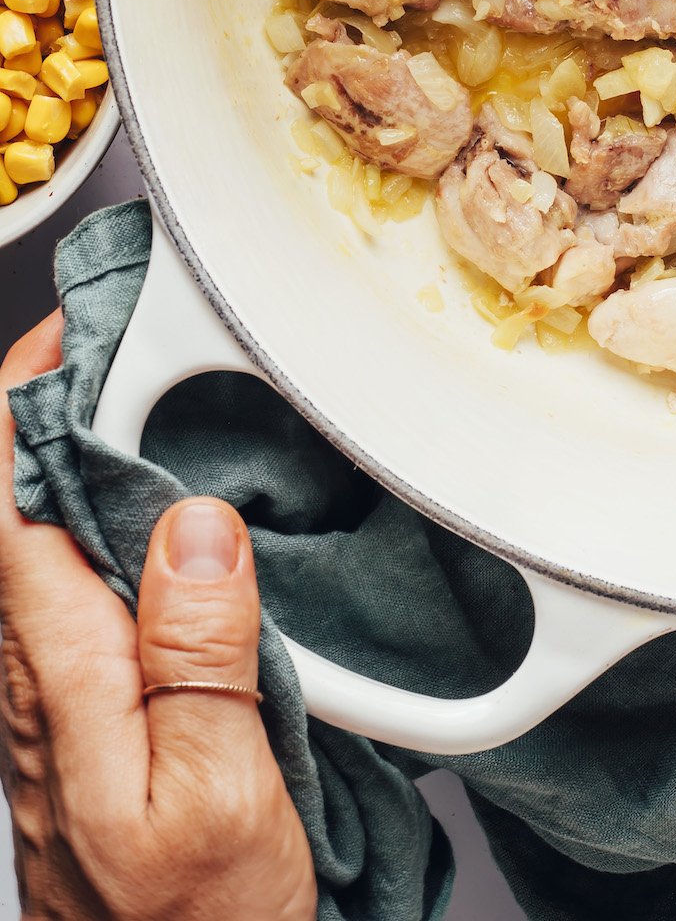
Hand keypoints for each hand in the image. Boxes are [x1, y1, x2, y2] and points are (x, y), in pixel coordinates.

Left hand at [0, 313, 314, 920]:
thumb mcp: (218, 791)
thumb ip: (199, 651)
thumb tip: (191, 521)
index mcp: (59, 676)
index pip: (8, 498)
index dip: (30, 395)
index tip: (81, 320)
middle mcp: (39, 674)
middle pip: (17, 504)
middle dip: (57, 401)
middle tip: (130, 325)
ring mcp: (58, 693)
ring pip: (44, 538)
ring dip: (81, 450)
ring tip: (153, 383)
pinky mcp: (89, 712)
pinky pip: (78, 583)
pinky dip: (109, 513)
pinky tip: (167, 501)